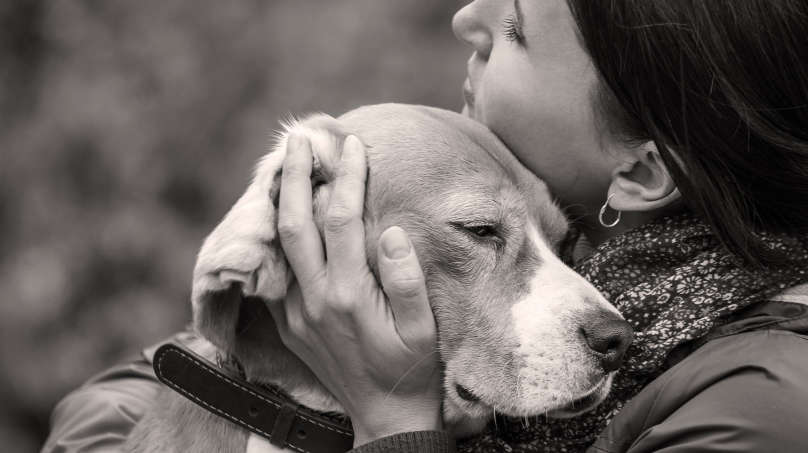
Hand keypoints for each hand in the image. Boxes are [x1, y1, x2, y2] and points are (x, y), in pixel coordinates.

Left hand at [269, 133, 442, 446]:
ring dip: (280, 201)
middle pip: (296, 224)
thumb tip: (388, 230)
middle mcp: (315, 299)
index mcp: (350, 294)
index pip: (342, 219)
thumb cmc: (411, 369)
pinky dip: (275, 237)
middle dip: (296, 176)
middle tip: (298, 139)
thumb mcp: (423, 328)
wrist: (384, 416)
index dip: (347, 177)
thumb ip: (406, 279)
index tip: (353, 146)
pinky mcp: (288, 323)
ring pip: (279, 245)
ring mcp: (296, 312)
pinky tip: (283, 216)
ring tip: (284, 166)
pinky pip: (275, 272)